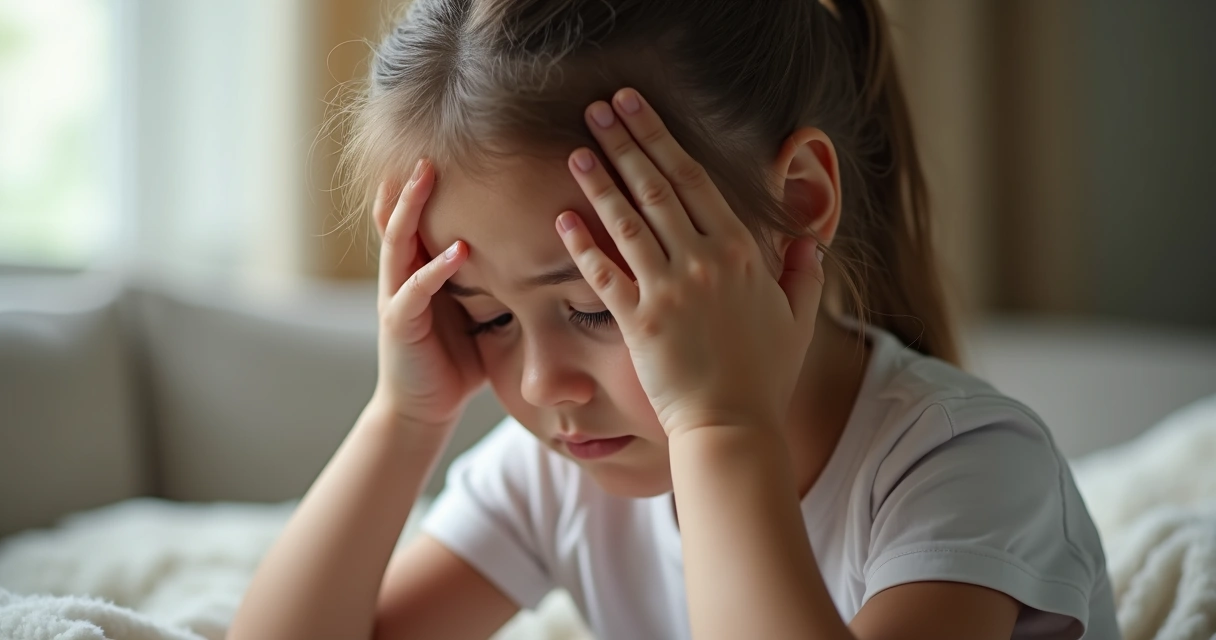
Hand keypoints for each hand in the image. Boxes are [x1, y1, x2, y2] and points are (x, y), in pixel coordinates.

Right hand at [370, 159, 484, 431]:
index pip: (421, 212)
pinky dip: (435, 269)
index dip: (428, 179)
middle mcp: (401, 273)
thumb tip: (546, 247)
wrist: (424, 408)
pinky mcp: (398, 324)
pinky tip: (457, 251)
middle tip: (431, 139)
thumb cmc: (456, 357)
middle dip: (412, 177)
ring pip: (398, 241)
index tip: (451, 140)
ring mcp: (396, 296)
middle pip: (401, 213)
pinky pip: (415, 291)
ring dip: (411, 206)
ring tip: (425, 174)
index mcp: (419, 265)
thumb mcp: (480, 308)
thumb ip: (496, 276)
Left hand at [555, 89, 825, 438]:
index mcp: (741, 252)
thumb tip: (809, 244)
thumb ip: (803, 275)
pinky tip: (562, 218)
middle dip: (626, 142)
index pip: (696, 180)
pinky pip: (604, 275)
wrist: (733, 427)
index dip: (662, 139)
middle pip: (658, 187)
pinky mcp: (639, 322)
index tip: (638, 110)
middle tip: (599, 108)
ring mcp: (669, 290)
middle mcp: (704, 261)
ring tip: (575, 150)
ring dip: (600, 181)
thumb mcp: (798, 320)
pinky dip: (582, 245)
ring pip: (628, 222)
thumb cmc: (765, 377)